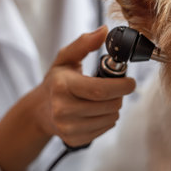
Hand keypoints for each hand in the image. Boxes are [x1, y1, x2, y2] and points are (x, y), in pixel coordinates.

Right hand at [35, 25, 135, 146]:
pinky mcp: (75, 139)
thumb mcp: (66, 58)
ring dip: (114, 106)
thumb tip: (103, 31)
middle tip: (115, 88)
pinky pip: (105, 128)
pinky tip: (96, 111)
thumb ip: (85, 43)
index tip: (130, 82)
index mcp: (62, 87)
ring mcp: (68, 128)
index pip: (100, 90)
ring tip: (102, 99)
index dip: (122, 86)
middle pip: (109, 105)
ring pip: (111, 118)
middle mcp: (63, 110)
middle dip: (119, 95)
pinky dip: (107, 118)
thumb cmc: (57, 81)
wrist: (41, 110)